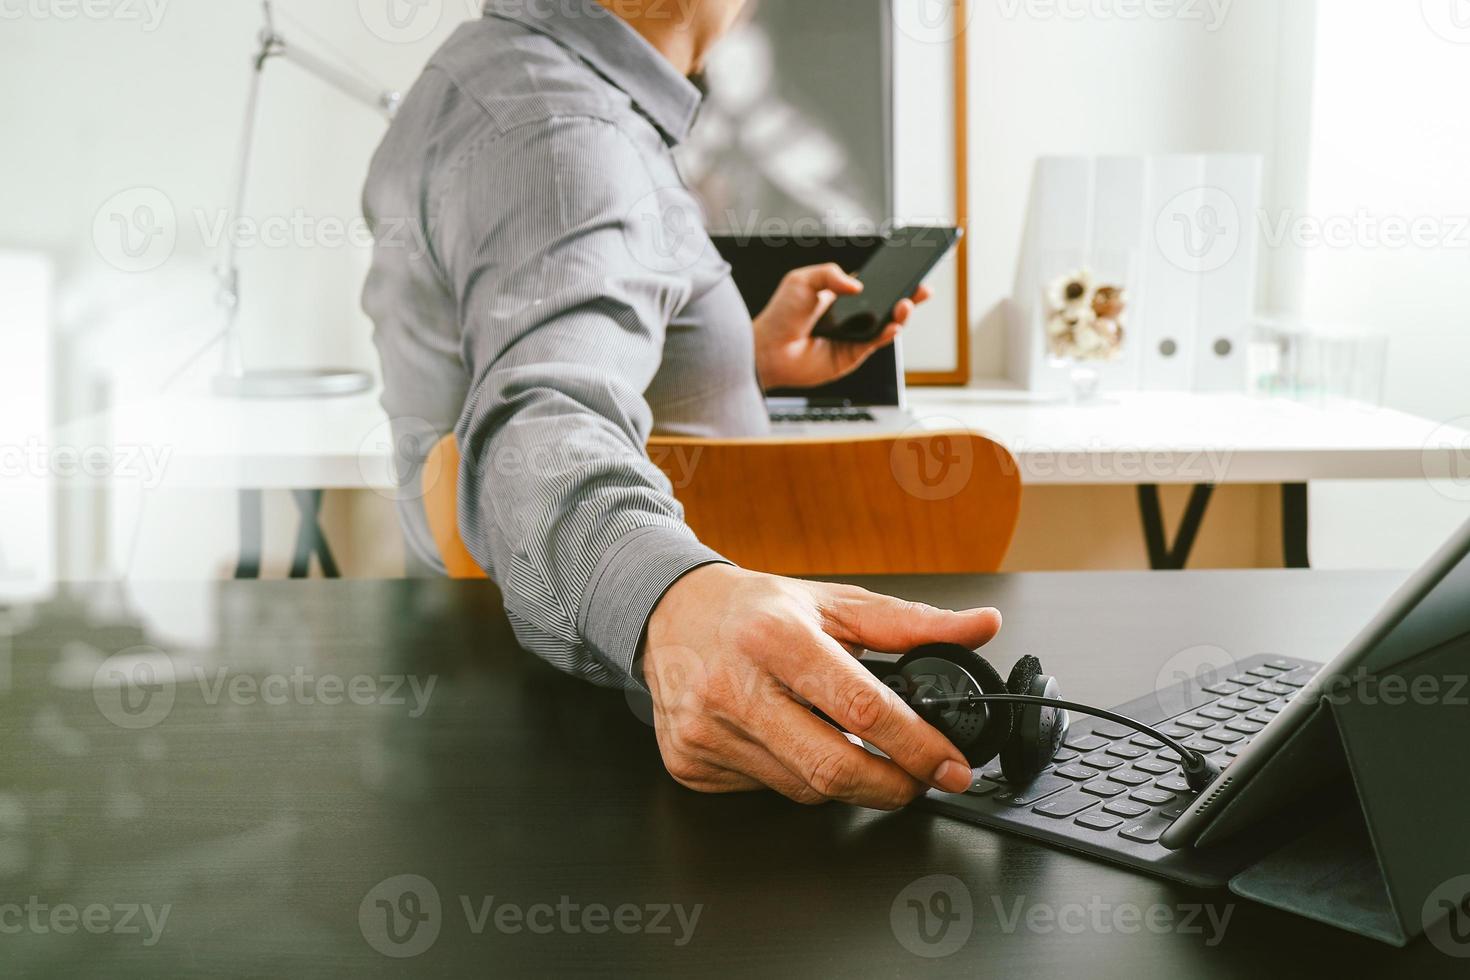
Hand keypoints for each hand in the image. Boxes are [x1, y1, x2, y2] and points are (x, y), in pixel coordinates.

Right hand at [641, 564, 1002, 808]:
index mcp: (775, 635)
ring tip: (845, 744)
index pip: (861, 709)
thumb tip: (981, 626)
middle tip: (919, 781)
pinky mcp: (690, 764)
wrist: (666, 614)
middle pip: (832, 767)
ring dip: (842, 780)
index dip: (916, 747)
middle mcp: (733, 685)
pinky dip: (792, 775)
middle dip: (892, 786)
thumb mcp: (833, 602)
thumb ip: (911, 622)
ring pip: (803, 788)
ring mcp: (706, 731)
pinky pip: (766, 792)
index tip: (949, 766)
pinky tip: (786, 740)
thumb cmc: (754, 609)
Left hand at [752, 263, 932, 390]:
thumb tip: (859, 285)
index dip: (894, 278)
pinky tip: (892, 326)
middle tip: (922, 287)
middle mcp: (852, 316)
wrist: (768, 349)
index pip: (875, 284)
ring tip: (906, 304)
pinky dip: (887, 334)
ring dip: (901, 315)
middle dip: (908, 295)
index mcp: (842, 295)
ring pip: (886, 324)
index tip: (911, 268)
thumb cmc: (780, 315)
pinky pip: (875, 343)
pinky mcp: (852, 355)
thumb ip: (830, 274)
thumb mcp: (803, 280)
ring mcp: (854, 336)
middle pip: (887, 304)